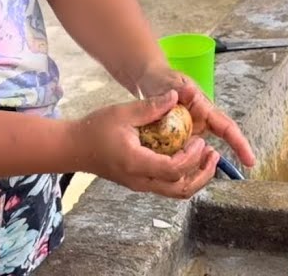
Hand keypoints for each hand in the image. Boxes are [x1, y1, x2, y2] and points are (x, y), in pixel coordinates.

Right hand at [72, 90, 220, 198]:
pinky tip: (189, 157)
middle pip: (181, 189)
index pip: (173, 169)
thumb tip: (176, 96)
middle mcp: (141, 180)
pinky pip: (168, 185)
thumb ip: (151, 107)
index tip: (199, 140)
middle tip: (213, 154)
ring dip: (196, 177)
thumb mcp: (123, 113)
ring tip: (207, 158)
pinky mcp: (140, 182)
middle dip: (202, 174)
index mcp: (136, 163)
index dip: (191, 157)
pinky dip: (184, 175)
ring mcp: (140, 184)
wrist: (74, 148)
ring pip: (176, 191)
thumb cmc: (95, 129)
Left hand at [134, 64, 256, 168]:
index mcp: (205, 110)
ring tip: (173, 166)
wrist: (148, 81)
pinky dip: (172, 161)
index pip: (227, 128)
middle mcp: (200, 124)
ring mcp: (188, 134)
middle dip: (204, 162)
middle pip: (210, 148)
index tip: (250, 161)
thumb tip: (190, 91)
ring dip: (186, 164)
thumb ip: (180, 89)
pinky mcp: (176, 140)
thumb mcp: (171, 83)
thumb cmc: (163, 80)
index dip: (240, 145)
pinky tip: (162, 166)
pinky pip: (177, 155)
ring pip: (193, 155)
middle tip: (189, 167)